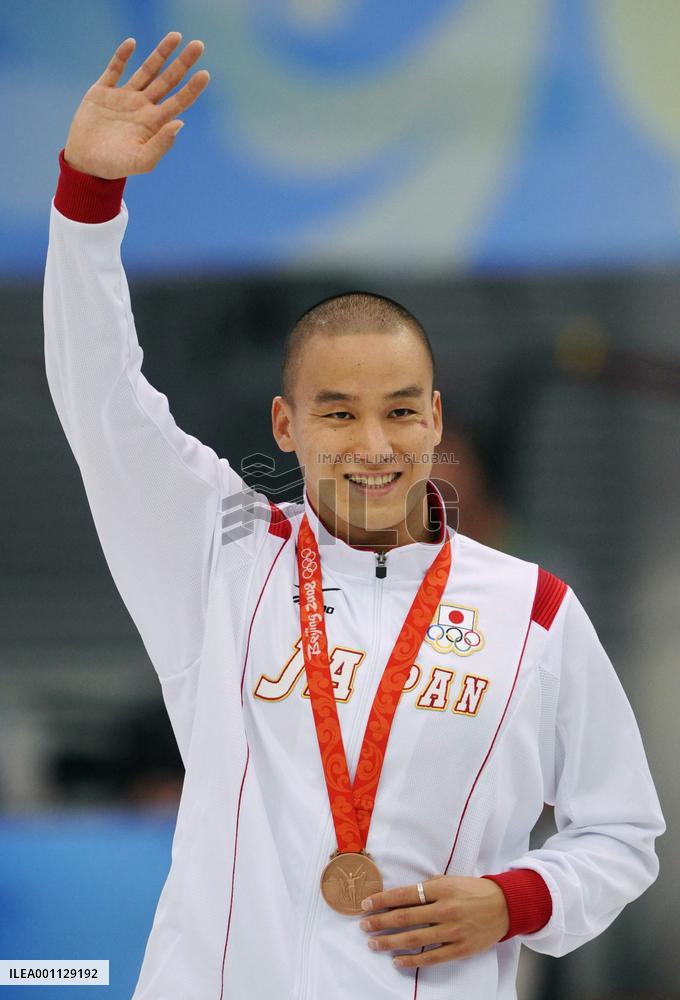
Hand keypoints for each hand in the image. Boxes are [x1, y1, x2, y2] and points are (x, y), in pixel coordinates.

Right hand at [64, 32, 208, 178]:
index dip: (192, 88)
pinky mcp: (102, 92)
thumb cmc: (114, 167)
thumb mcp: (141, 161)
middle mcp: (142, 107)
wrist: (85, 165)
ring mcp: (123, 97)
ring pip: (147, 70)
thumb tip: (180, 124)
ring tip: (176, 36)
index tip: (205, 74)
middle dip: (183, 63)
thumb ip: (161, 145)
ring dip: (161, 53)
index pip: (179, 101)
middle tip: (199, 45)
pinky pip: (114, 69)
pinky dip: (122, 56)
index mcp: (154, 123)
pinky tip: (132, 44)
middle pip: (168, 80)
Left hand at [358, 875, 509, 968]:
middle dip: (380, 921)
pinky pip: (432, 957)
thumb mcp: (451, 880)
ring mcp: (453, 931)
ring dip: (390, 942)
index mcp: (441, 888)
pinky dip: (412, 960)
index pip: (404, 894)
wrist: (505, 905)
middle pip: (404, 917)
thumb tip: (401, 896)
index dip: (382, 900)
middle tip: (363, 925)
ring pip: (414, 939)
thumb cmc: (474, 890)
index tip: (365, 904)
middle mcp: (445, 909)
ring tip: (374, 943)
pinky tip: (397, 960)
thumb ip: (428, 887)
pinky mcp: (460, 948)